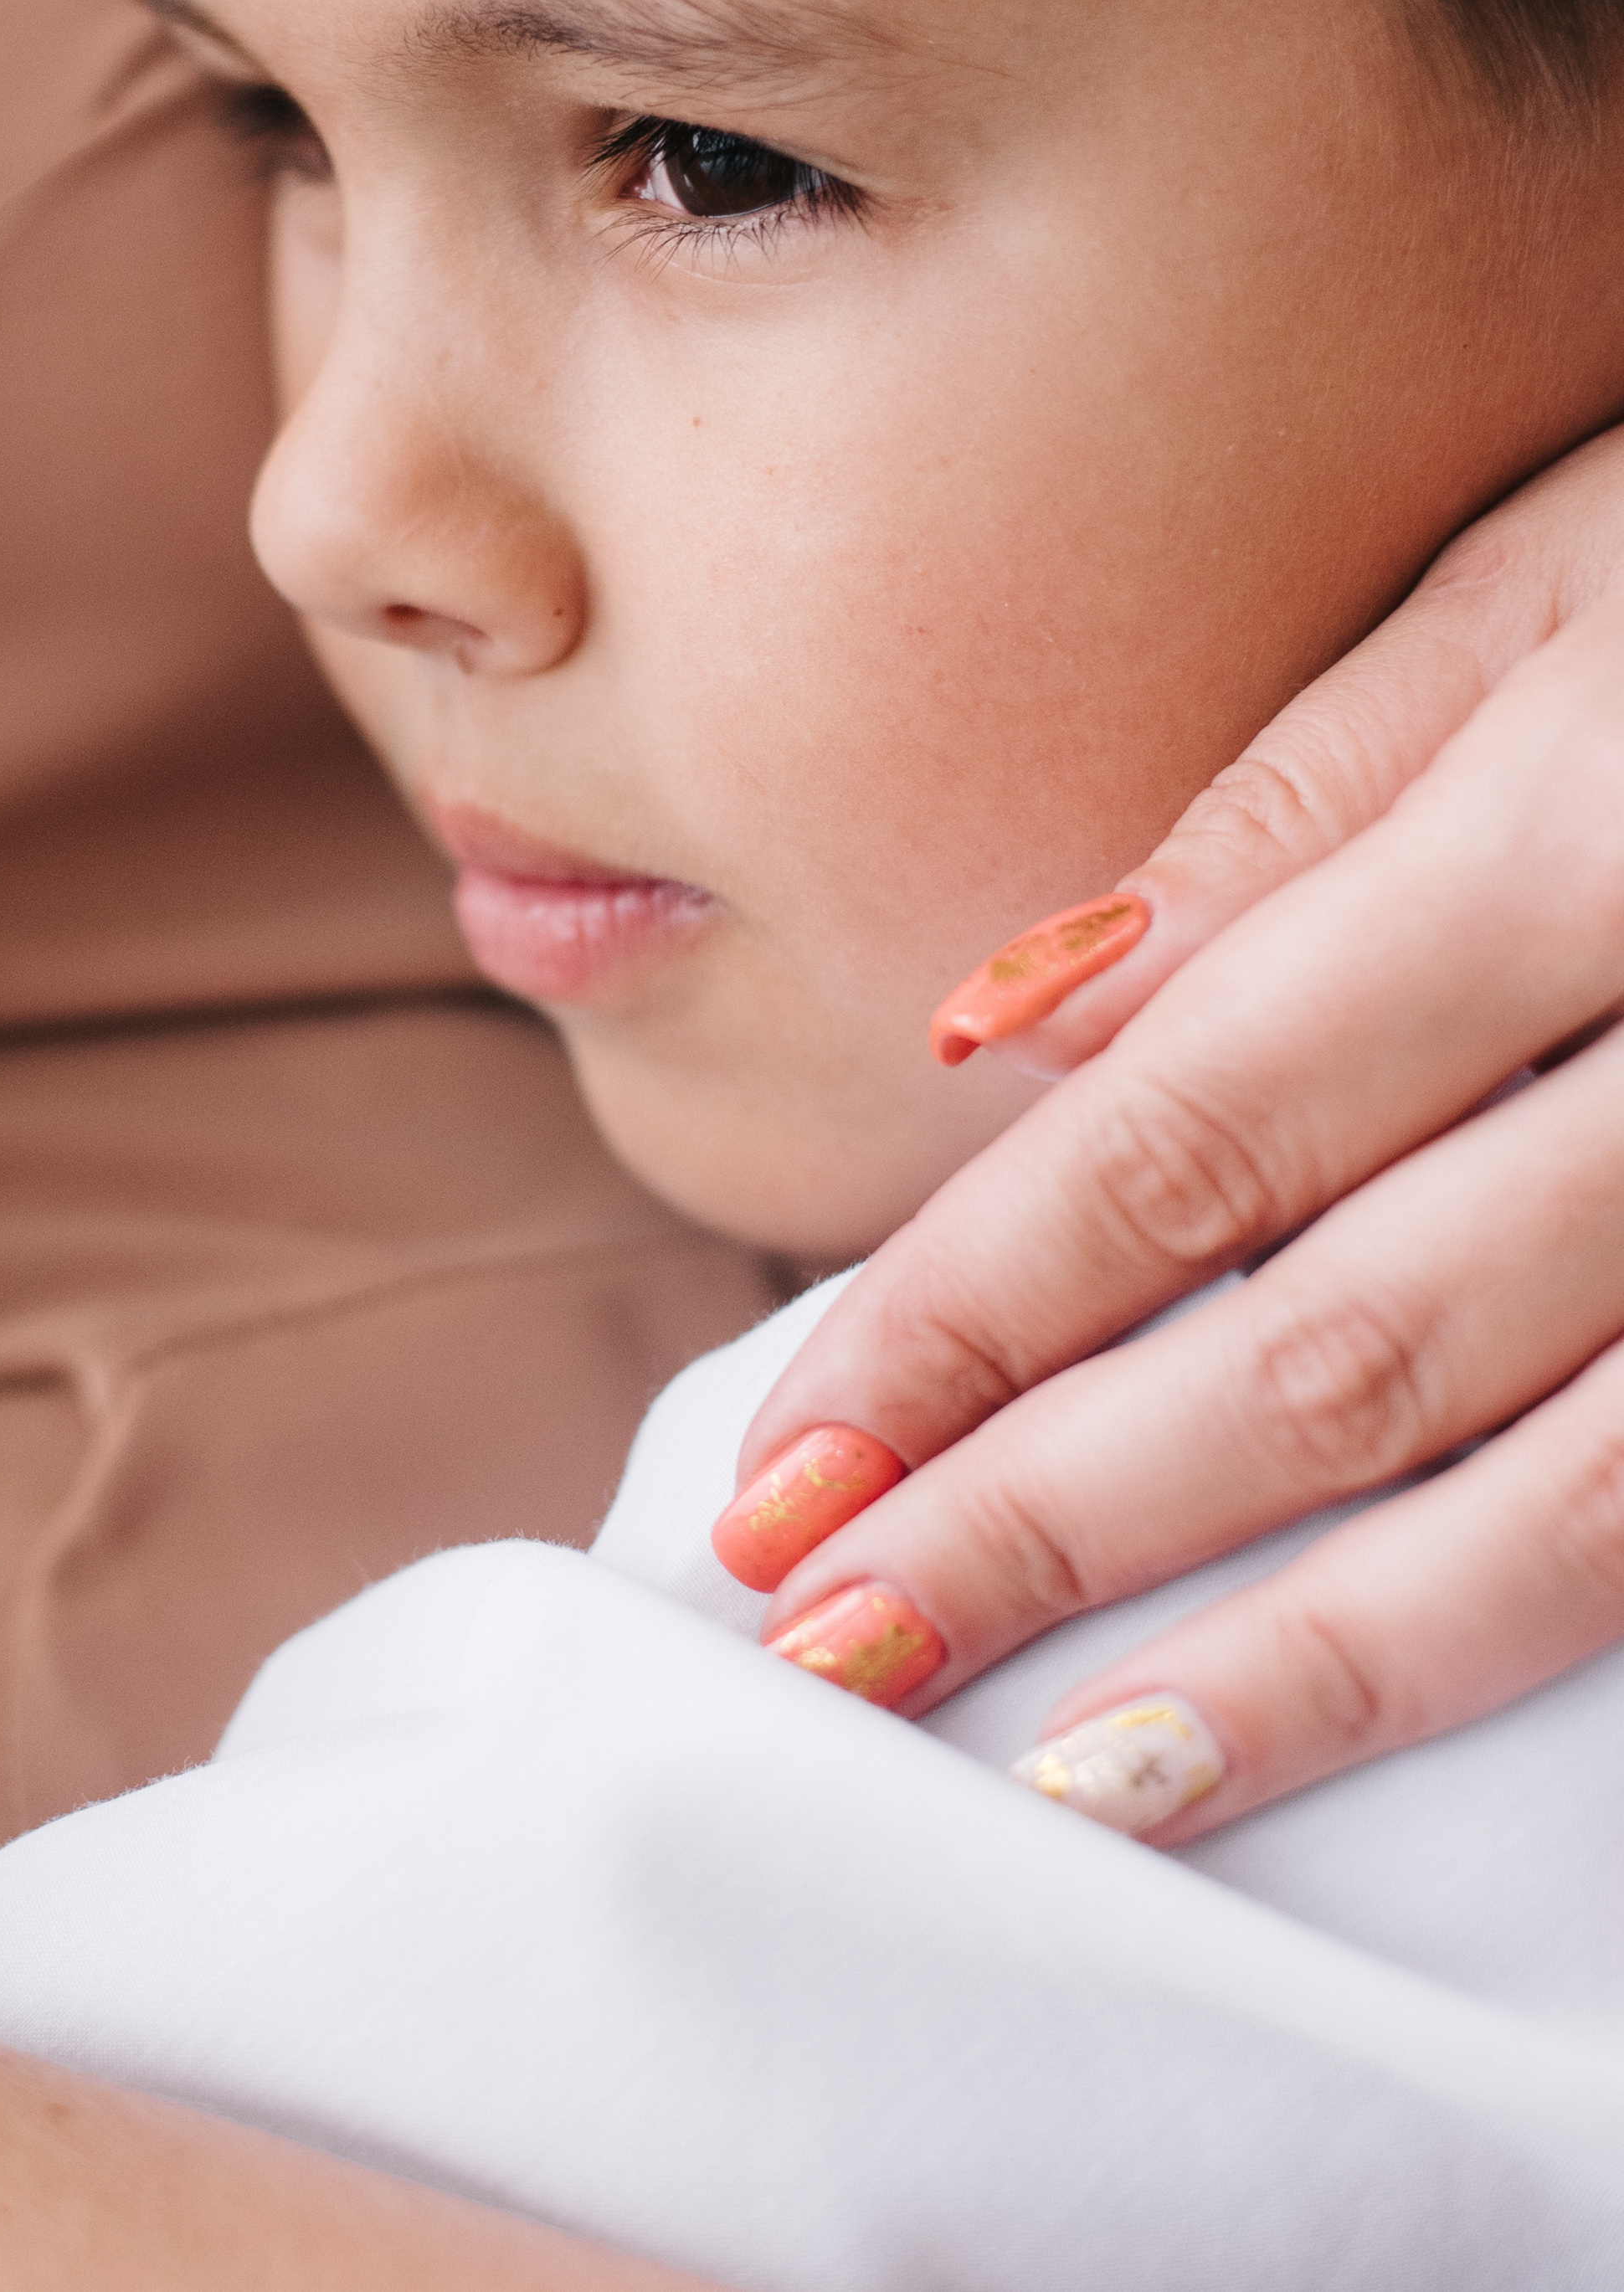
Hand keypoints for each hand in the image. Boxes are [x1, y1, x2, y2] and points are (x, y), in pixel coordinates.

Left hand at [728, 419, 1623, 1838]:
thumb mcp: (1549, 581)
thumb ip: (1290, 813)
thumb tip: (1017, 1024)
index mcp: (1583, 834)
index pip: (1205, 1126)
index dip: (978, 1308)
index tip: (798, 1447)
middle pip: (1335, 1346)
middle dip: (1057, 1511)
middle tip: (829, 1629)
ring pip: (1537, 1505)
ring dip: (1268, 1662)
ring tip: (1035, 1763)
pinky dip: (1492, 1642)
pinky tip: (1315, 1715)